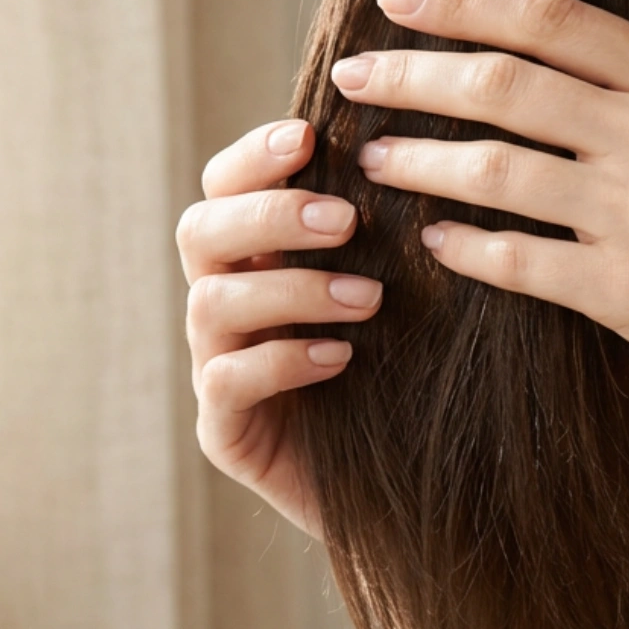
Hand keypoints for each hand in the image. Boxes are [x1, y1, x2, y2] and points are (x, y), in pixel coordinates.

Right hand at [177, 119, 382, 532]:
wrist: (420, 494)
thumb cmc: (415, 376)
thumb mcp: (410, 293)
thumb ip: (393, 229)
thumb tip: (428, 143)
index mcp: (257, 257)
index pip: (225, 186)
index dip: (254, 155)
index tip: (307, 135)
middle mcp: (225, 305)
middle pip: (200, 230)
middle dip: (268, 216)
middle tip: (344, 221)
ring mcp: (216, 368)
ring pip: (211, 302)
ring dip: (291, 289)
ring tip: (367, 299)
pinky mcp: (225, 434)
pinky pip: (225, 382)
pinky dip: (280, 361)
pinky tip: (340, 358)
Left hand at [333, 0, 628, 452]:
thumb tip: (555, 69)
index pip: (548, 17)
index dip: (461, 4)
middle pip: (501, 83)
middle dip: (412, 76)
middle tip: (353, 75)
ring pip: (492, 170)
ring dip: (418, 161)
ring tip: (374, 158)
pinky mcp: (627, 294)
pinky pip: (514, 261)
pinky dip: (464, 248)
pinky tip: (433, 243)